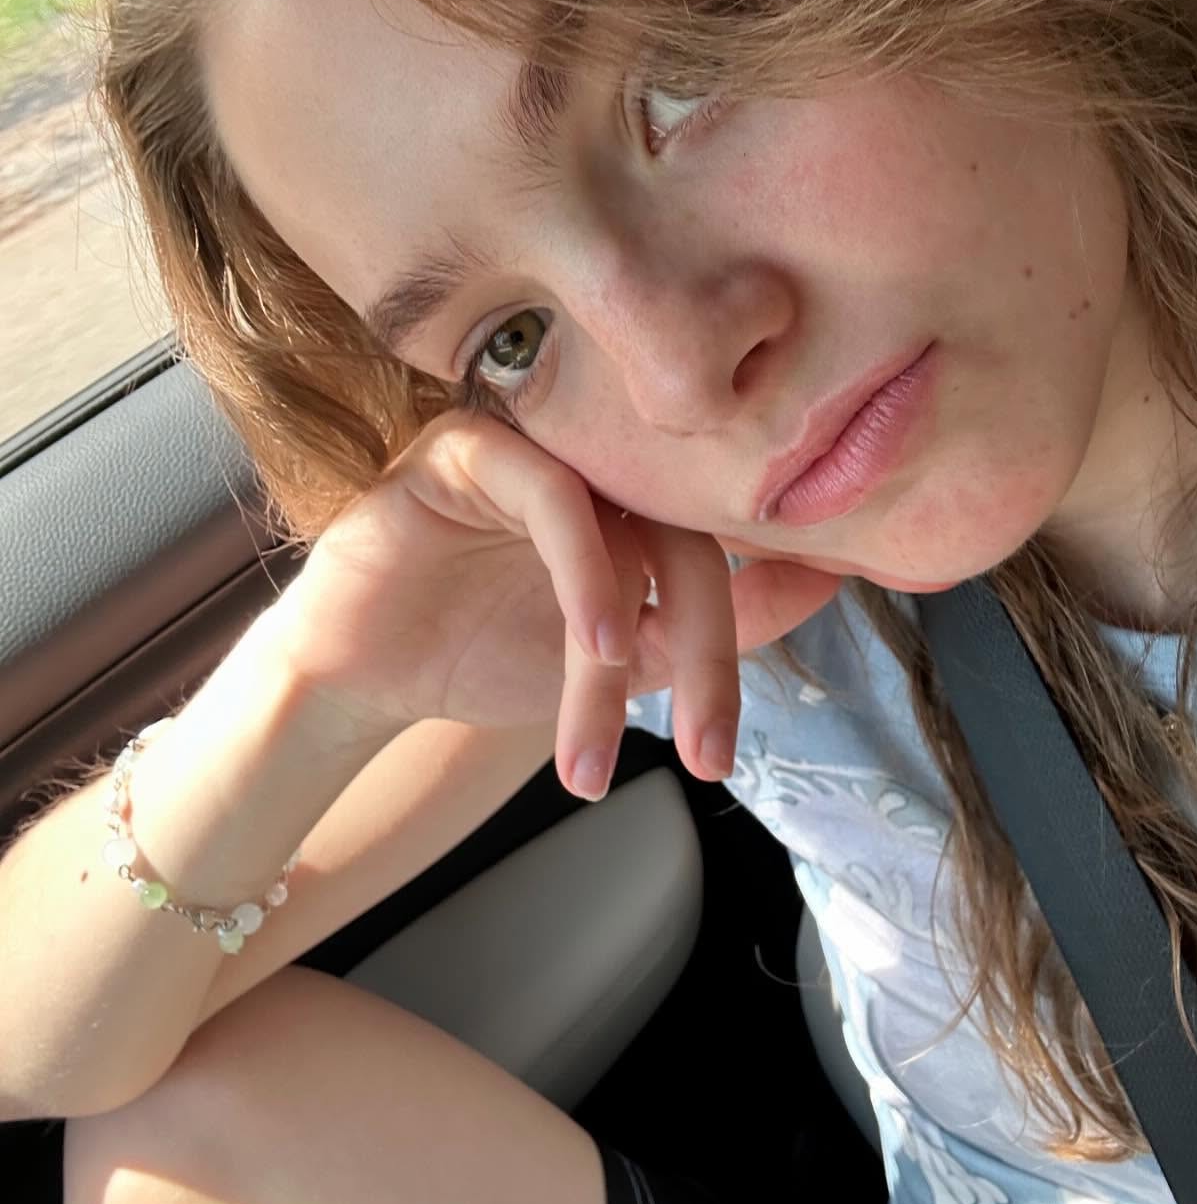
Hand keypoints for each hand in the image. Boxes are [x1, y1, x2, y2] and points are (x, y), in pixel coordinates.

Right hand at [271, 409, 843, 795]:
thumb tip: (826, 581)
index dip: (770, 615)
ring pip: (627, 528)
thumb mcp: (623, 660)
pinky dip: (585, 574)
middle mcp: (599, 463)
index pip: (728, 545)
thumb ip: (712, 626)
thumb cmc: (487, 658)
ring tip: (609, 744)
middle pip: (693, 538)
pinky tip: (594, 647)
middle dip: (710, 660)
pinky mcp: (472, 447)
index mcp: (640, 501)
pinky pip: (553, 494)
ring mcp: (538, 446)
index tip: (792, 680)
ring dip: (629, 647)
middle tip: (711, 757)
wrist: (363, 680)